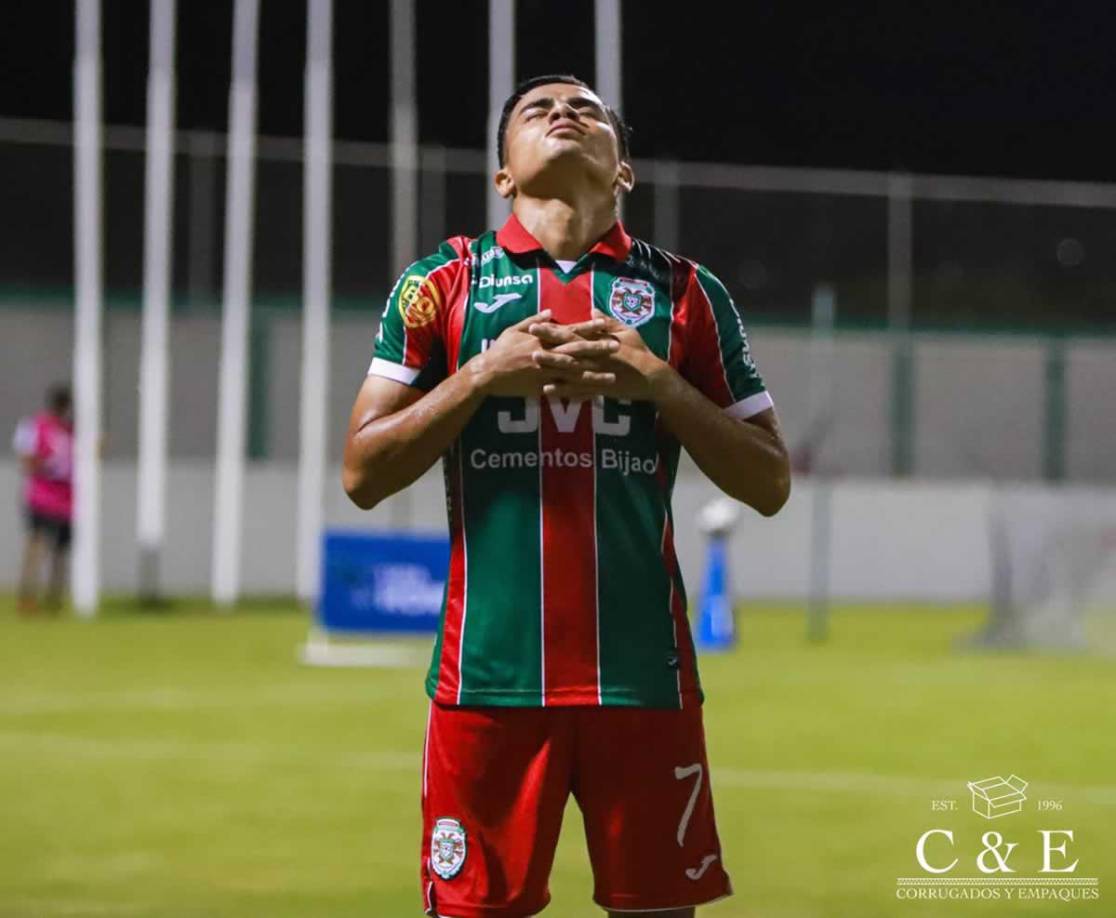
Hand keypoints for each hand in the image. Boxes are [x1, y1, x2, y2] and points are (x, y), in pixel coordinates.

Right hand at [469, 310, 618, 397]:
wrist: (487, 373)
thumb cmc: (499, 349)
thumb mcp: (514, 329)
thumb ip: (534, 319)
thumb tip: (552, 311)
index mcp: (542, 338)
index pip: (570, 330)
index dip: (588, 327)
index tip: (605, 324)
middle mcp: (547, 353)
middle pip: (577, 351)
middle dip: (598, 349)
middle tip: (617, 348)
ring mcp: (545, 372)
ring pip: (574, 373)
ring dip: (595, 375)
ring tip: (612, 377)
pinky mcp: (541, 388)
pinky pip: (563, 391)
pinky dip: (578, 394)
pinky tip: (593, 397)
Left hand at [534, 309, 669, 400]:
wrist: (652, 377)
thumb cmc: (640, 351)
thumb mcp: (627, 332)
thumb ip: (608, 322)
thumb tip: (592, 310)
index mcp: (598, 342)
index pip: (571, 334)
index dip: (552, 330)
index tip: (535, 325)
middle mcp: (594, 358)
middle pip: (566, 352)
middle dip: (547, 348)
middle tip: (528, 346)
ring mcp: (596, 374)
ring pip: (569, 372)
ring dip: (552, 369)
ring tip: (536, 366)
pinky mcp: (599, 389)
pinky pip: (578, 391)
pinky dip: (564, 391)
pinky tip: (548, 391)